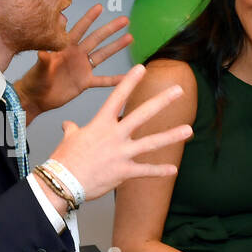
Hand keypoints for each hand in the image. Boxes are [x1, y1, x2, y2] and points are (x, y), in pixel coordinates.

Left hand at [14, 4, 131, 120]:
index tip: (99, 7)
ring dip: (116, 47)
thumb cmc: (34, 81)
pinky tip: (127, 77)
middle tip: (124, 20)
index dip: (89, 19)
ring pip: (103, 55)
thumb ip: (44, 61)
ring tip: (130, 37)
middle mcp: (76, 55)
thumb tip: (42, 52)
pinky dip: (115, 80)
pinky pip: (103, 80)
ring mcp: (82, 68)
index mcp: (65, 48)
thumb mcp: (39, 70)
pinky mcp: (85, 82)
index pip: (79, 30)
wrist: (37, 98)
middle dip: (110, 29)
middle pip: (96, 39)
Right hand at [47, 64, 188, 201]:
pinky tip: (173, 169)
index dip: (130, 81)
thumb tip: (68, 125)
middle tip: (178, 90)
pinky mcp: (124, 172)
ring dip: (171, 136)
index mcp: (101, 124)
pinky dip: (160, 171)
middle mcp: (115, 135)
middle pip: (142, 114)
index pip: (117, 97)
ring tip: (189, 129)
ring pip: (151, 142)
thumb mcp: (69, 139)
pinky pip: (146, 171)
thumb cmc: (64, 160)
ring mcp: (122, 153)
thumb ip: (72, 130)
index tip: (142, 68)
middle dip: (162, 101)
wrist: (63, 183)